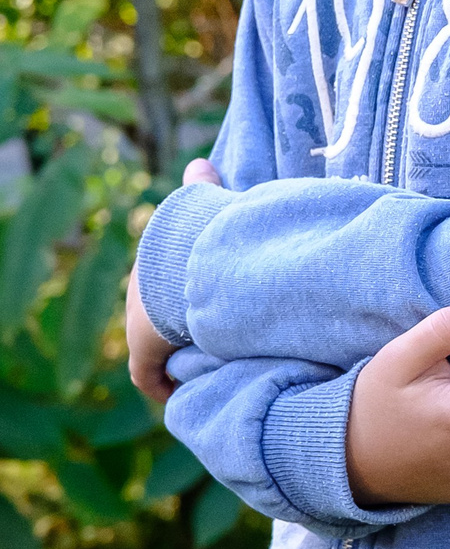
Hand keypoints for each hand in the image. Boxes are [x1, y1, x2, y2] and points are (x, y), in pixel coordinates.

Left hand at [126, 158, 225, 401]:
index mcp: (154, 266)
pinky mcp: (141, 353)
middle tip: (210, 337)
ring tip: (207, 364)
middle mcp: (142, 295)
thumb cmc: (199, 239)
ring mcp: (140, 326)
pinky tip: (181, 388)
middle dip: (177, 328)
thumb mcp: (204, 207)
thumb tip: (200, 160)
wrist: (181, 268)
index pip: (162, 284)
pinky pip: (150, 374)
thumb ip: (203, 188)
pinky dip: (163, 382)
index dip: (178, 296)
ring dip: (176, 354)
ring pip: (158, 345)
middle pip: (158, 316)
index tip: (200, 306)